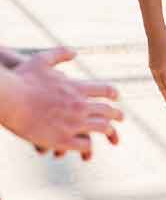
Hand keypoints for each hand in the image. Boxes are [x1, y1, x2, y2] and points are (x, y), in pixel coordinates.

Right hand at [0, 48, 122, 159]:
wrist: (9, 100)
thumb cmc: (22, 79)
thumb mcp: (42, 60)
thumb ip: (60, 54)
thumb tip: (74, 52)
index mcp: (77, 88)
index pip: (105, 90)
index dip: (112, 94)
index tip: (116, 98)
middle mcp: (80, 105)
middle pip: (107, 111)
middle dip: (117, 115)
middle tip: (121, 119)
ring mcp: (72, 123)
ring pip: (101, 128)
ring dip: (109, 131)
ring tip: (113, 135)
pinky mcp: (61, 140)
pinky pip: (83, 144)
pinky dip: (88, 145)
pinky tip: (87, 146)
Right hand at [148, 32, 165, 108]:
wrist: (155, 34)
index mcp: (161, 68)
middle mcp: (155, 71)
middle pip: (162, 87)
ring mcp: (152, 68)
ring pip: (158, 84)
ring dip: (164, 93)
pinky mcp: (152, 66)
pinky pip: (157, 79)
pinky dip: (161, 86)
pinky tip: (164, 89)